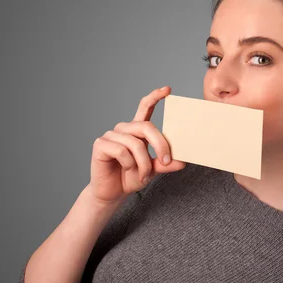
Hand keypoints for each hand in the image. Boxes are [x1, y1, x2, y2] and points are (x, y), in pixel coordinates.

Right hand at [87, 86, 184, 204]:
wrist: (113, 193)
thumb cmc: (131, 178)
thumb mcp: (153, 170)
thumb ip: (165, 163)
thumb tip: (182, 161)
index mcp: (137, 131)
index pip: (145, 108)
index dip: (155, 97)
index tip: (168, 90)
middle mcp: (124, 129)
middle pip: (146, 127)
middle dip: (160, 145)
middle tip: (166, 161)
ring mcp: (111, 135)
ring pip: (135, 143)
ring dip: (143, 163)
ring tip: (143, 175)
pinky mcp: (101, 144)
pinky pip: (121, 151)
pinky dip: (129, 164)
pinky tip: (126, 169)